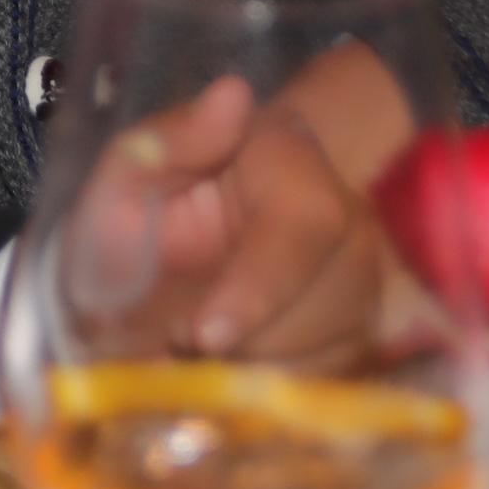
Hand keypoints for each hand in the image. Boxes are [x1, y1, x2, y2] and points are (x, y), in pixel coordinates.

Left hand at [57, 71, 393, 369]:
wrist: (148, 278)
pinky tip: (228, 374)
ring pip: (334, 347)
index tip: (201, 334)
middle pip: (330, 298)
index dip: (259, 285)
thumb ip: (166, 141)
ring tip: (195, 354)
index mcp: (287, 162)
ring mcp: (361, 279)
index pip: (306, 222)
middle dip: (249, 341)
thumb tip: (231, 96)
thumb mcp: (127, 177)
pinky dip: (274, 391)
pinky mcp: (360, 336)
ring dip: (257, 368)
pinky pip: (332, 381)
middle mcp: (344, 218)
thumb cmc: (135, 221)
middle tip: (176, 349)